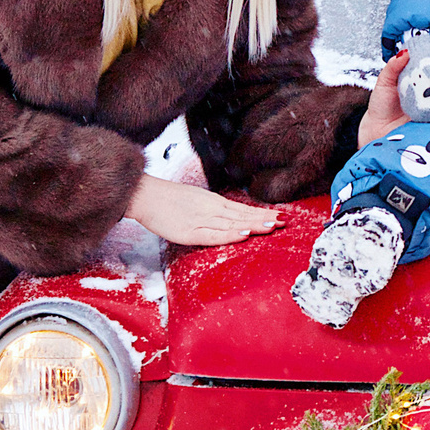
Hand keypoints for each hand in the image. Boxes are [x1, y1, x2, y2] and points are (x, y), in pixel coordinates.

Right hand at [123, 174, 279, 246]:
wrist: (144, 195)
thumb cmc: (167, 200)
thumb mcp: (195, 201)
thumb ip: (212, 210)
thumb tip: (229, 217)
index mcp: (213, 202)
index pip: (243, 209)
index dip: (261, 213)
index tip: (280, 216)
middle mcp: (211, 209)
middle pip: (242, 216)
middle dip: (264, 219)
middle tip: (285, 222)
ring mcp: (201, 220)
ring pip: (232, 223)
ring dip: (253, 225)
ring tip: (272, 226)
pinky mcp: (189, 231)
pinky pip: (213, 234)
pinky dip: (229, 234)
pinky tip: (243, 234)